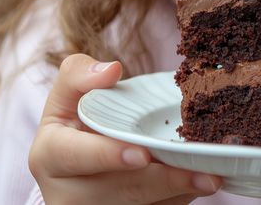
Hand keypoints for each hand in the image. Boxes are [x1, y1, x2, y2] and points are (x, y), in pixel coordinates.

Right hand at [29, 54, 221, 203]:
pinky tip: (198, 184)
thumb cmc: (75, 124)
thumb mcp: (67, 96)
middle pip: (120, 190)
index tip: (142, 154)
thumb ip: (78, 74)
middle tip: (204, 173)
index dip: (110, 156)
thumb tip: (111, 70)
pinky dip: (177, 199)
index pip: (78, 156)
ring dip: (178, 193)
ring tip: (211, 177)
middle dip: (164, 182)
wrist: (75, 164)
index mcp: (49, 156)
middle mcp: (67, 193)